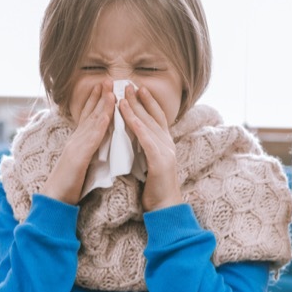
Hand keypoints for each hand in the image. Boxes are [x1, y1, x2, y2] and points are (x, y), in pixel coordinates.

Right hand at [40, 82, 115, 204]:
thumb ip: (88, 153)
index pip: (87, 118)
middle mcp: (75, 140)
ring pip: (90, 122)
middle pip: (88, 114)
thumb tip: (98, 146)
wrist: (54, 200)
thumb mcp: (81, 165)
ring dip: (100, 104)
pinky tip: (107, 114)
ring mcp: (75, 147)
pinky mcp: (77, 157)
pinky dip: (99, 125)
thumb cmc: (68, 186)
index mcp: (77, 142)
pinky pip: (91, 139)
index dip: (95, 102)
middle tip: (108, 79)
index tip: (104, 88)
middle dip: (98, 96)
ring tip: (110, 89)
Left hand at [119, 83, 182, 211]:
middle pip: (153, 116)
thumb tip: (135, 138)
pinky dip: (137, 126)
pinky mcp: (160, 161)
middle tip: (128, 84)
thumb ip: (146, 149)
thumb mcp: (150, 163)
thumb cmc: (155, 188)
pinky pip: (146, 140)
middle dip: (140, 99)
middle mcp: (168, 144)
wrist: (165, 207)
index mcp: (165, 144)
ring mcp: (166, 151)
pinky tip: (128, 116)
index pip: (157, 117)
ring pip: (148, 124)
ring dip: (136, 109)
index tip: (138, 89)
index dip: (148, 102)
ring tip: (124, 95)